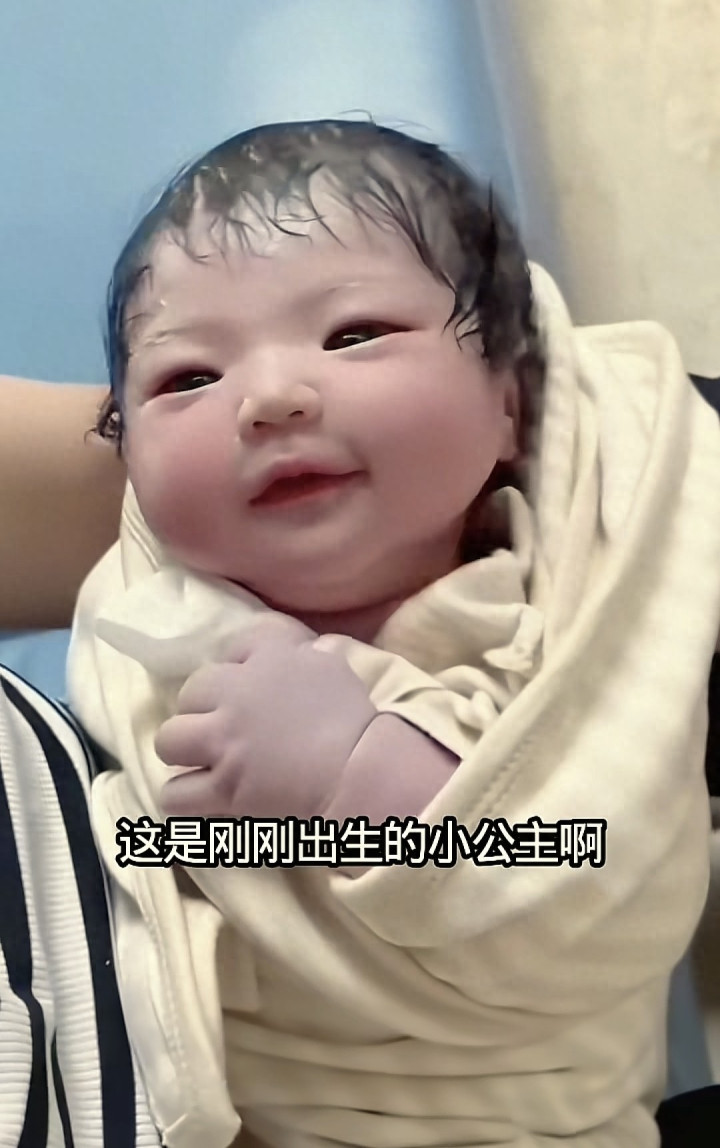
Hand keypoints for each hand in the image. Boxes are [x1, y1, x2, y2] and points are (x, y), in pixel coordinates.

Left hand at [155, 615, 376, 818]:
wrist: (363, 774)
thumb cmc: (358, 722)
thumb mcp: (339, 669)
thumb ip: (316, 654)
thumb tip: (315, 647)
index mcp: (270, 656)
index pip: (234, 646)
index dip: (237, 669)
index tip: (250, 689)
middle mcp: (237, 692)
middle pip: (191, 692)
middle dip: (204, 711)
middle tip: (225, 730)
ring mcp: (225, 740)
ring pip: (169, 740)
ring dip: (184, 752)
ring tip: (203, 763)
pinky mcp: (222, 787)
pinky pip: (175, 794)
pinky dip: (185, 800)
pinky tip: (201, 800)